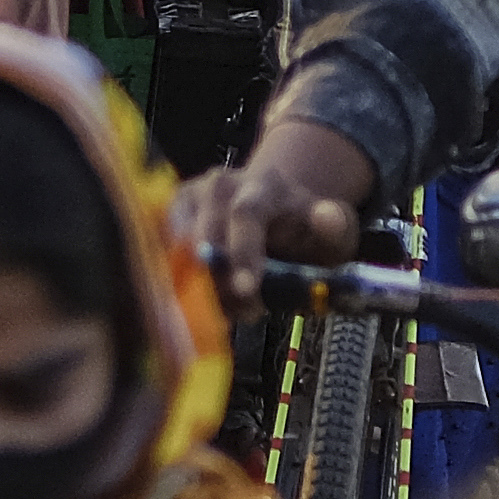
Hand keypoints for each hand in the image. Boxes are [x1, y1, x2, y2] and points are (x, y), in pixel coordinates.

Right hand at [173, 123, 374, 292]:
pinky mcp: (172, 214)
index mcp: (263, 185)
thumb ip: (335, 226)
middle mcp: (220, 185)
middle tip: (234, 312)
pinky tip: (190, 304)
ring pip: (179, 244)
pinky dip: (174, 278)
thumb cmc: (302, 226)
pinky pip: (163, 249)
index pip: (247, 214)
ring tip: (221, 312)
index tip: (248, 290)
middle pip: (206, 231)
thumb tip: (328, 218)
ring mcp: (191, 198)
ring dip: (195, 284)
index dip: (243, 252)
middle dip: (218, 279)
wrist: (274, 206)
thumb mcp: (332, 227)